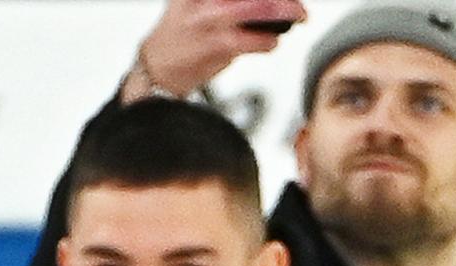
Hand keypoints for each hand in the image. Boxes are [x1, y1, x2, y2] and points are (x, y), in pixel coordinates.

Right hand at [123, 0, 306, 98]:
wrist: (156, 68)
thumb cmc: (180, 34)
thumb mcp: (195, 3)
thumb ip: (227, 0)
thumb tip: (271, 4)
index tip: (287, 0)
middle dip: (285, 0)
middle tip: (299, 7)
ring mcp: (209, 19)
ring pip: (259, 8)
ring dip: (284, 16)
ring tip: (293, 20)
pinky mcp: (215, 45)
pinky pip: (254, 40)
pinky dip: (268, 42)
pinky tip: (270, 43)